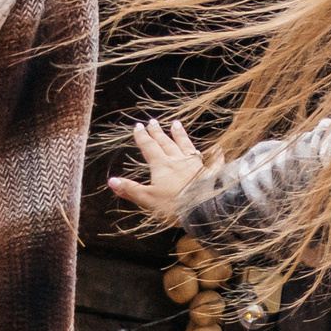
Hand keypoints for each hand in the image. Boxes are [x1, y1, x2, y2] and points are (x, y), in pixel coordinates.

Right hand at [106, 118, 220, 222]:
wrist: (204, 209)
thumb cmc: (175, 206)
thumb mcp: (148, 199)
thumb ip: (131, 189)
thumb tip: (111, 181)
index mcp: (162, 166)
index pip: (149, 147)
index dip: (143, 137)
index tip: (138, 126)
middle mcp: (178, 161)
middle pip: (166, 143)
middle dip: (158, 132)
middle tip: (153, 121)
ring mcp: (196, 165)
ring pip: (186, 146)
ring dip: (180, 135)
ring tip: (176, 124)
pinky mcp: (211, 173)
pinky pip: (214, 161)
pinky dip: (215, 154)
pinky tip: (218, 148)